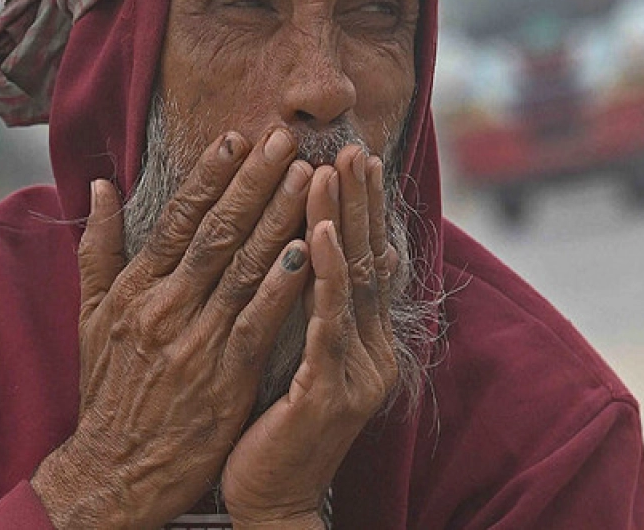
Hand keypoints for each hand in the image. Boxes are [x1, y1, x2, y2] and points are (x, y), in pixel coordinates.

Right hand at [31, 128, 314, 529]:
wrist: (115, 470)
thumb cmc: (108, 388)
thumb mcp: (90, 316)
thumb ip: (99, 248)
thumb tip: (99, 186)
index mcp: (136, 287)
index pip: (178, 218)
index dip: (210, 175)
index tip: (238, 137)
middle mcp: (164, 306)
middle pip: (217, 231)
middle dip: (255, 181)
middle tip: (287, 138)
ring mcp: (195, 340)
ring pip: (244, 267)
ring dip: (279, 218)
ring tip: (309, 178)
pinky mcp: (224, 376)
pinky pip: (258, 322)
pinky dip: (282, 285)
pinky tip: (308, 251)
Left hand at [221, 146, 399, 527]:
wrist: (271, 501)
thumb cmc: (272, 427)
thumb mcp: (298, 357)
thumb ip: (311, 306)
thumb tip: (315, 252)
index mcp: (362, 340)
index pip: (366, 259)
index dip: (361, 209)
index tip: (353, 157)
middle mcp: (372, 351)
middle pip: (369, 260)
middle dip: (359, 201)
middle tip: (353, 148)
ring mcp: (357, 371)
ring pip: (353, 282)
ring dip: (344, 221)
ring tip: (333, 171)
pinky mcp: (333, 391)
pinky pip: (329, 322)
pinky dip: (327, 274)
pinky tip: (321, 234)